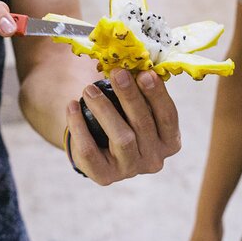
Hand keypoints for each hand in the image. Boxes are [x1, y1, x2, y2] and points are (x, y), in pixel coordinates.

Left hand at [66, 69, 180, 184]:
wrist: (100, 147)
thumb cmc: (125, 118)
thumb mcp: (139, 107)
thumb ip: (142, 89)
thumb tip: (137, 64)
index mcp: (169, 141)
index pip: (168, 117)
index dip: (157, 95)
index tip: (144, 73)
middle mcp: (154, 160)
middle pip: (143, 125)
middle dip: (130, 96)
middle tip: (117, 74)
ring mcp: (130, 170)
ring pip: (121, 139)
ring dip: (104, 109)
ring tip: (89, 89)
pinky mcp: (105, 176)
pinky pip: (90, 151)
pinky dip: (79, 126)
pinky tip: (72, 106)